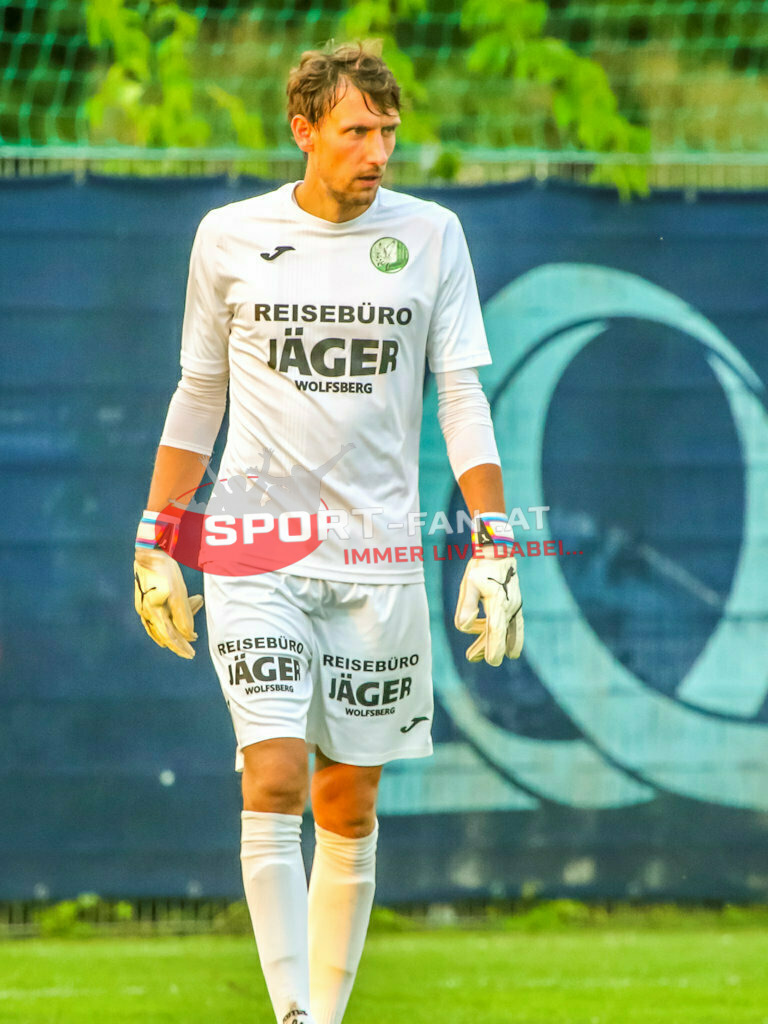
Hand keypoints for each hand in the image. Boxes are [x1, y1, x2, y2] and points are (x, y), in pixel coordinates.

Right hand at [134, 547, 202, 658]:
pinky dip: (171, 620)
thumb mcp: (177, 592)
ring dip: (178, 628)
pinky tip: (176, 619)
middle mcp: (145, 612)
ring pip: (162, 624)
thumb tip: (189, 635)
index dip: (180, 646)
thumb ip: (183, 615)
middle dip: (180, 641)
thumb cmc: (164, 570)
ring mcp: (144, 605)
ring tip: (192, 629)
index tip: (191, 654)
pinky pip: (159, 616)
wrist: (150, 550)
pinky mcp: (146, 598)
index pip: (169, 635)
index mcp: (152, 612)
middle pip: (164, 633)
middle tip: (191, 651)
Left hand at [454, 551, 523, 665]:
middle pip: (499, 634)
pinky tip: (499, 644)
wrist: (499, 550)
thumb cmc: (482, 566)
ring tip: (473, 654)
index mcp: (497, 602)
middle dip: (488, 649)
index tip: (492, 661)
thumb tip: (463, 627)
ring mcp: (514, 606)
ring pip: (505, 631)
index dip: (494, 646)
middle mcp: (509, 606)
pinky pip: (514, 625)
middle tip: (471, 658)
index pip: (496, 629)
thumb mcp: (469, 583)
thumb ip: (466, 605)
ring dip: (490, 642)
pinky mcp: (514, 604)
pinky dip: (507, 636)